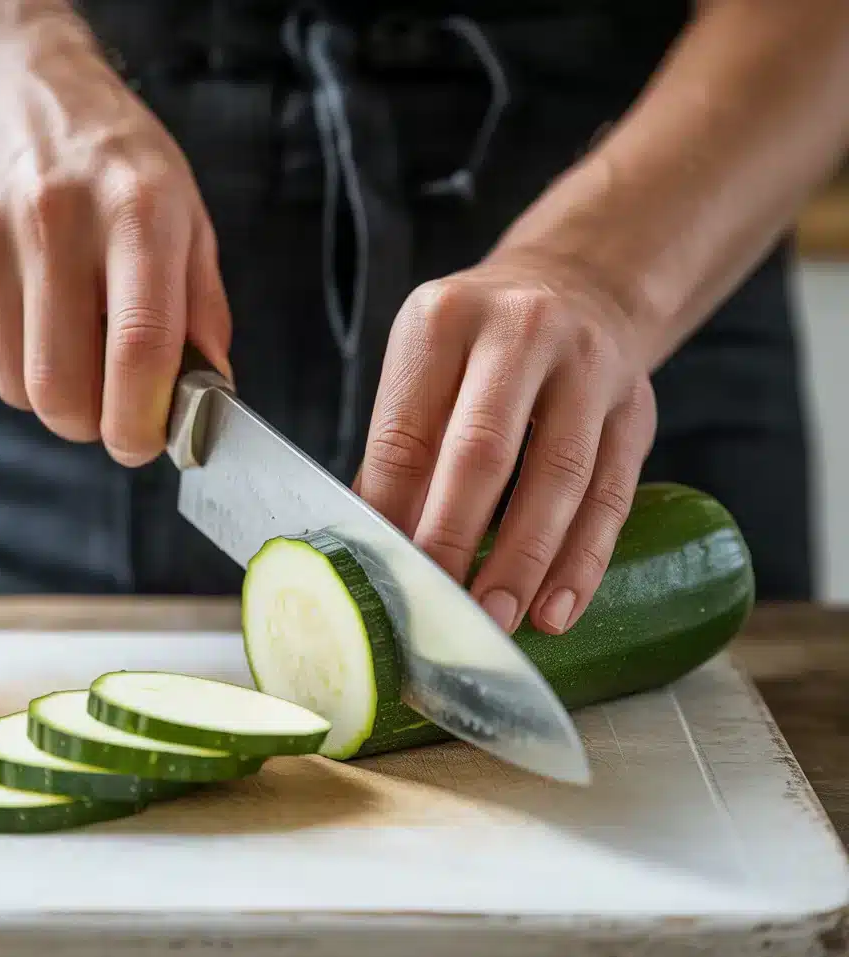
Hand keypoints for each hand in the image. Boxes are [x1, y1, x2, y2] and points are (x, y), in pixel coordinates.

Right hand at [0, 16, 230, 464]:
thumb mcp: (187, 217)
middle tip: (111, 409)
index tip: (146, 444)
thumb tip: (209, 396)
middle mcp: (55, 221)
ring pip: (16, 386)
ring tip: (73, 343)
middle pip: (62, 389)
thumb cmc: (116, 162)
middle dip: (92, 423)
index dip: (142, 421)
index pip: (139, 349)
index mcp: (136, 215)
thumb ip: (203, 312)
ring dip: (53, 393)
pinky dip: (13, 362)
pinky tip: (33, 315)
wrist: (11, 87)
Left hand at [355, 252, 656, 635]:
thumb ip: (400, 449)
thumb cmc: (480, 343)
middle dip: (455, 538)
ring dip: (525, 562)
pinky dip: (583, 560)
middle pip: (483, 451)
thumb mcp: (427, 364)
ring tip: (497, 620)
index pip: (407, 431)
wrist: (578, 286)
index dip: (391, 511)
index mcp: (445, 320)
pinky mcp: (635, 408)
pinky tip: (556, 607)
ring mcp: (589, 368)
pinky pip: (612, 495)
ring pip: (561, 478)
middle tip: (438, 605)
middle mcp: (521, 332)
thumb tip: (372, 543)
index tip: (383, 573)